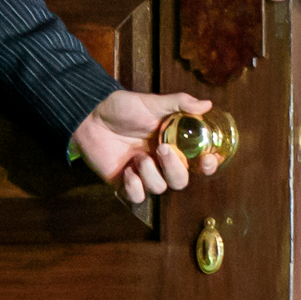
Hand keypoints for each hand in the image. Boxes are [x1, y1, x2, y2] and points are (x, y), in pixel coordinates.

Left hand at [74, 89, 216, 204]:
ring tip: (136, 156)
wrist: (92, 116)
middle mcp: (162, 162)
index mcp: (174, 144)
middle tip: (161, 149)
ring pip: (160, 188)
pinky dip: (134, 185)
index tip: (206, 159)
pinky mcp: (125, 183)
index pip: (199, 163)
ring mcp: (144, 174)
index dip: (208, 166)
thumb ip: (180, 103)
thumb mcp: (153, 103)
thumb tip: (207, 105)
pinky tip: (126, 170)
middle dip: (174, 169)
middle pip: (181, 181)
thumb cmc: (123, 108)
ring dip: (150, 173)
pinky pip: (138, 196)